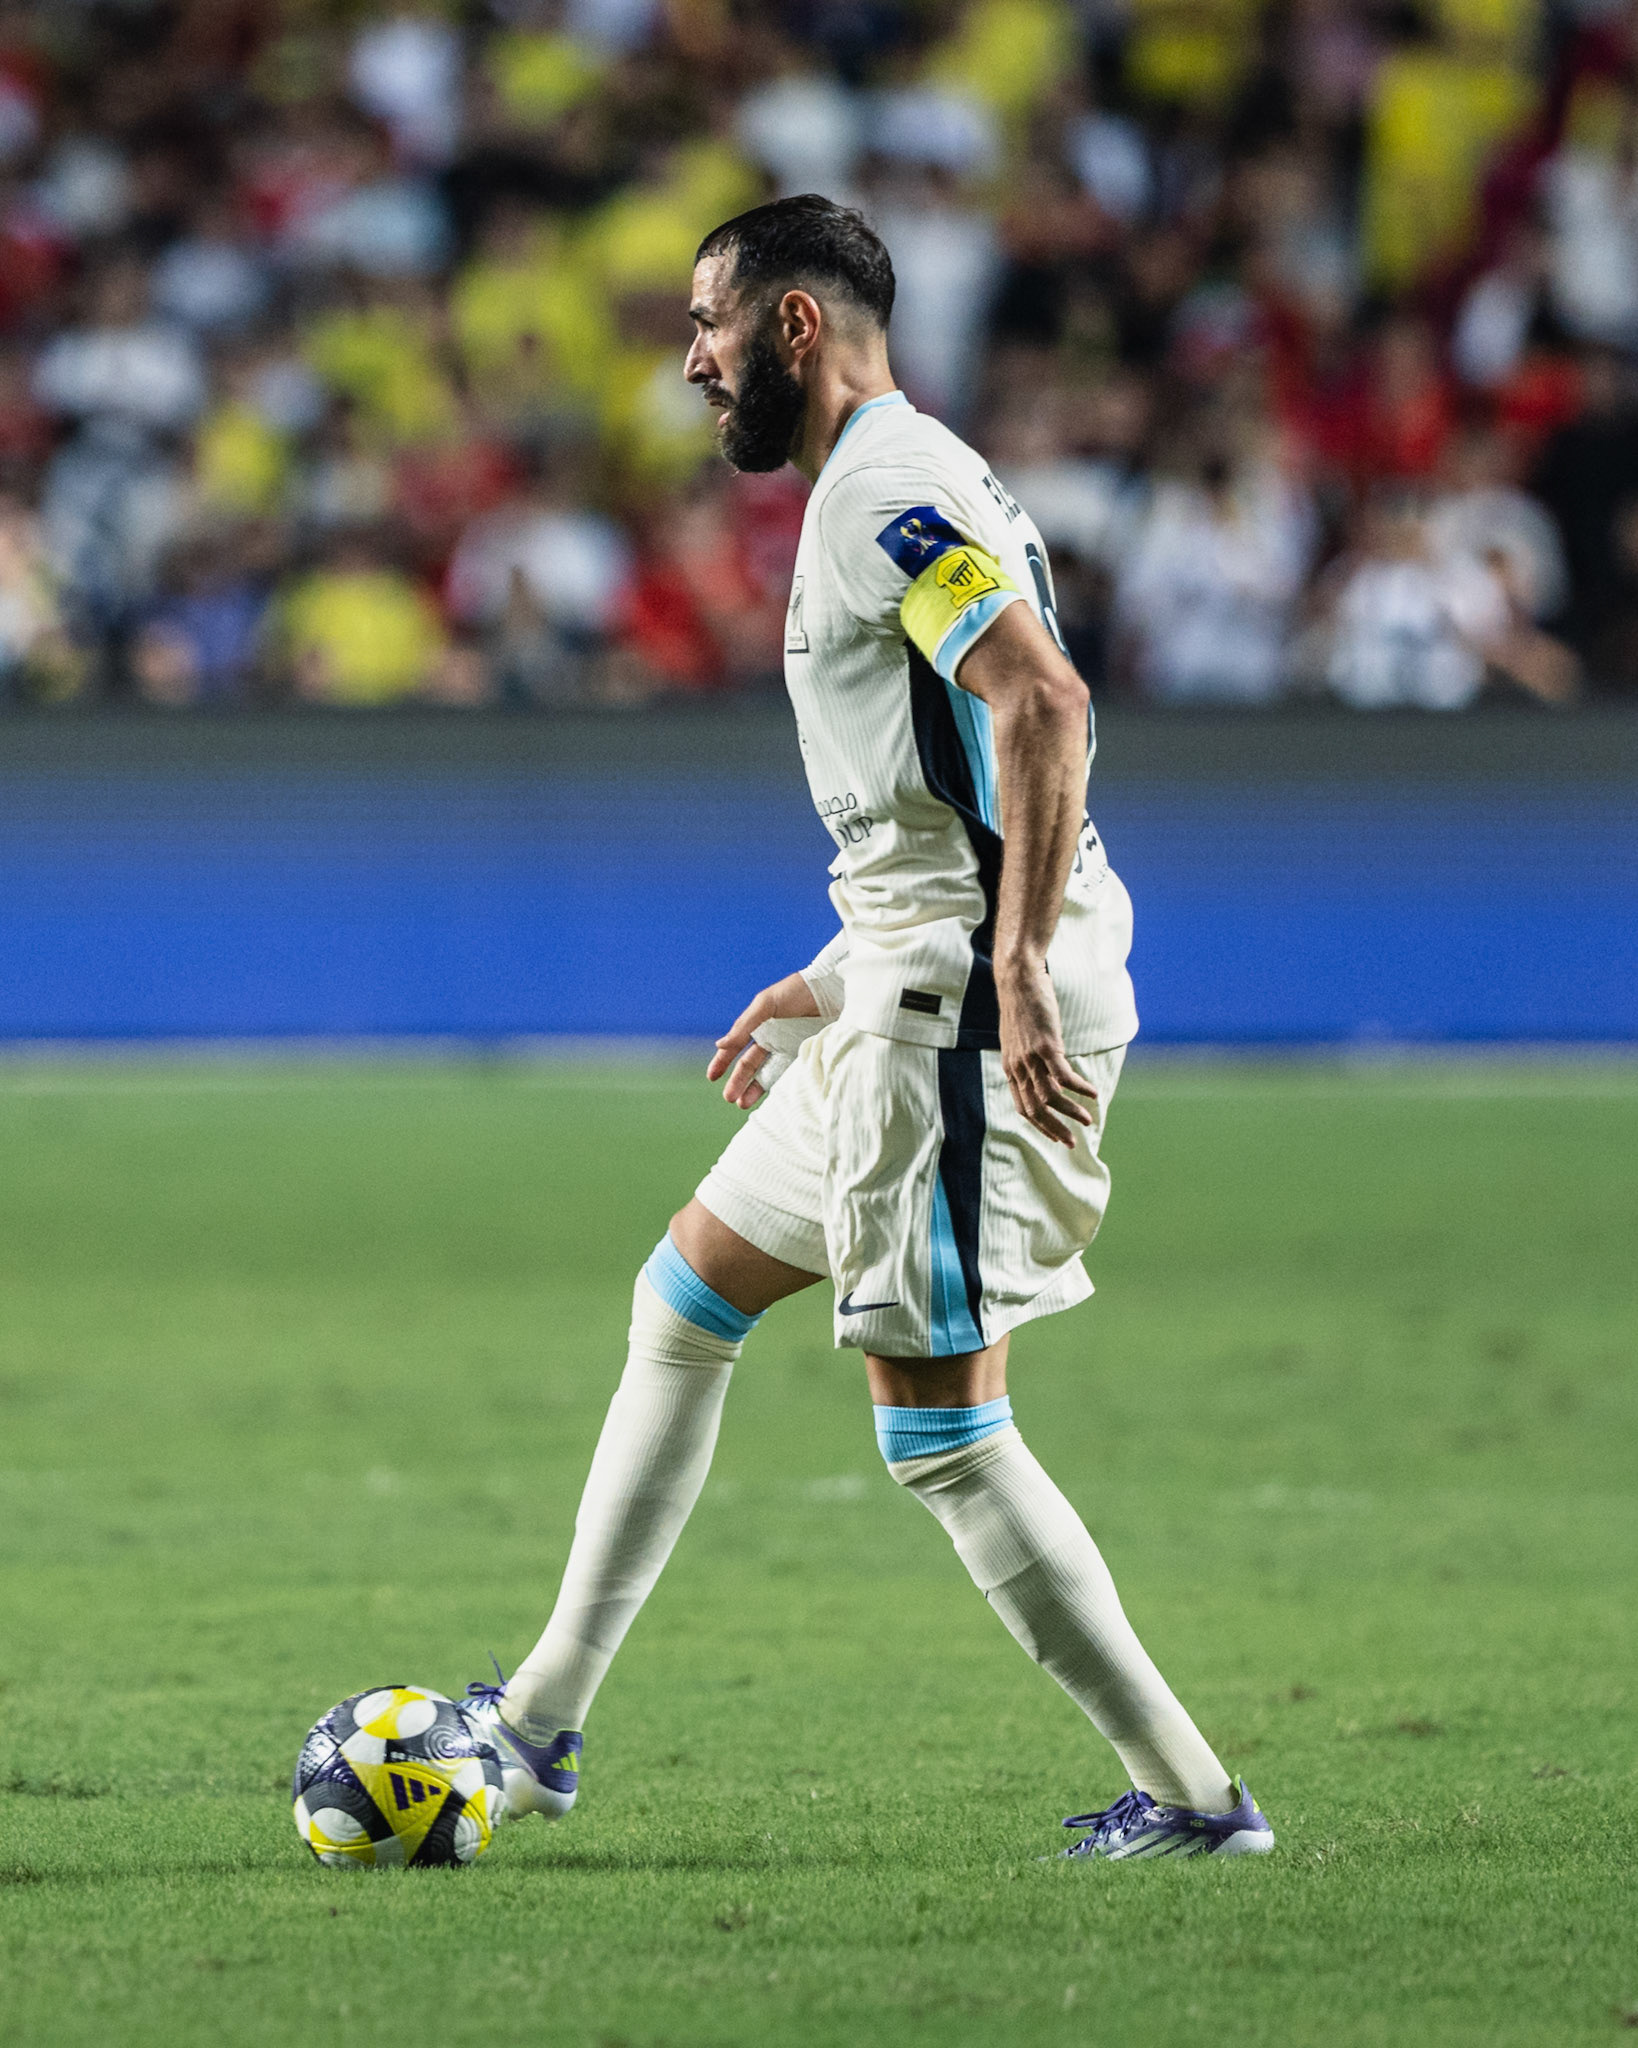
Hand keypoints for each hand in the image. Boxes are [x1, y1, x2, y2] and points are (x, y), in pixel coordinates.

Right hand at [707, 971, 820, 1109]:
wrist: (833, 989)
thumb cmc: (798, 991)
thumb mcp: (767, 1005)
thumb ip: (744, 1026)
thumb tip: (719, 1045)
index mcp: (759, 1024)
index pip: (736, 1046)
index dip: (722, 1061)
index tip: (711, 1077)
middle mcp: (772, 1038)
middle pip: (750, 1064)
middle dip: (738, 1081)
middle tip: (729, 1098)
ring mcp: (789, 1047)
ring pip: (766, 1072)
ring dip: (754, 1088)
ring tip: (743, 1104)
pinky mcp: (806, 1054)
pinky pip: (788, 1074)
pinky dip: (778, 1086)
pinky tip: (770, 1097)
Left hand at [996, 954, 1096, 1147]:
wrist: (1018, 979)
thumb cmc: (1022, 1006)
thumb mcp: (1019, 1039)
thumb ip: (1028, 1058)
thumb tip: (1044, 1070)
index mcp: (1010, 1068)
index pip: (1023, 1107)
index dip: (1040, 1125)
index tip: (1057, 1136)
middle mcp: (1018, 1067)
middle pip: (1035, 1109)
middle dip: (1055, 1129)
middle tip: (1072, 1142)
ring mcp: (1030, 1058)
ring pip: (1050, 1097)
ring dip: (1071, 1112)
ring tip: (1088, 1120)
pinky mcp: (1046, 1046)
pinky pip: (1064, 1076)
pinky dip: (1080, 1089)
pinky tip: (1093, 1094)